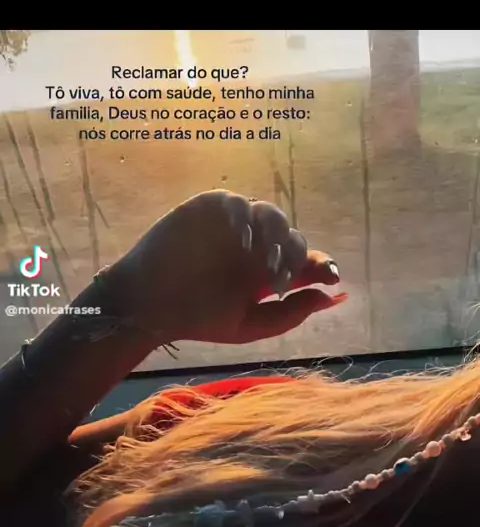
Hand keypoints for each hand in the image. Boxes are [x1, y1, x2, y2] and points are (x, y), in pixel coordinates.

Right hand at [108, 190, 346, 344]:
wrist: (149, 306)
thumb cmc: (197, 318)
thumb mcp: (249, 325)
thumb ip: (289, 313)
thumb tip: (331, 296)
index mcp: (266, 271)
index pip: (304, 260)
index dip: (321, 265)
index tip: (332, 276)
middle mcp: (254, 245)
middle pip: (291, 236)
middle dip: (293, 253)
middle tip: (280, 274)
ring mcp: (232, 226)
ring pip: (269, 215)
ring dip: (275, 234)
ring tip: (265, 260)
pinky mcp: (208, 209)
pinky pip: (234, 201)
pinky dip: (243, 216)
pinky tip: (242, 240)